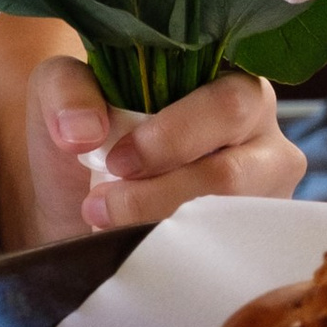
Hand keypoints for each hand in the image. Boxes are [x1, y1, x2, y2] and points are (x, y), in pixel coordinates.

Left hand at [22, 52, 302, 244]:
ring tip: (105, 223)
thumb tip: (83, 131)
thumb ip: (67, 90)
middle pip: (233, 170)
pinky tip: (143, 246)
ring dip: (162, 223)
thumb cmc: (85, 135)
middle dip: (163, 190)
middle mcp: (260, 131)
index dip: (176, 136)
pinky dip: (181, 249)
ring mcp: (266, 188)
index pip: (229, 102)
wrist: (77, 203)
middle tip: (104, 201)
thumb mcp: (61, 93)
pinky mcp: (254, 235)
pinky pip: (229, 249)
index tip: (117, 161)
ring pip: (229, 218)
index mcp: (226, 78)